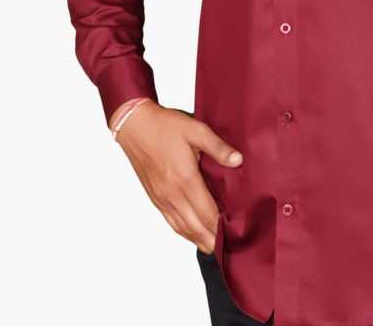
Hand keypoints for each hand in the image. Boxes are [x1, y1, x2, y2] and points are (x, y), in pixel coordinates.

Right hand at [114, 101, 242, 253]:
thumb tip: (238, 160)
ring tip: (215, 247)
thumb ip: (218, 147)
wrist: (134, 125)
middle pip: (196, 227)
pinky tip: (192, 233)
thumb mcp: (196, 130)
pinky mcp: (154, 196)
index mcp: (185, 179)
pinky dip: (183, 232)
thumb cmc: (165, 126)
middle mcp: (172, 194)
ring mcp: (161, 198)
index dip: (222, 227)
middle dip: (213, 240)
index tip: (236, 234)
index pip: (207, 213)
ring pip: (182, 228)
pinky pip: (170, 221)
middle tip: (230, 247)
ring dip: (199, 239)